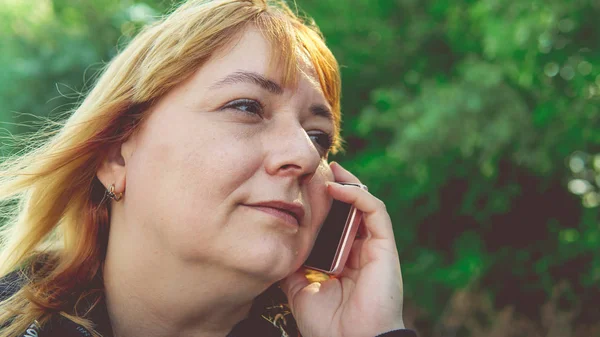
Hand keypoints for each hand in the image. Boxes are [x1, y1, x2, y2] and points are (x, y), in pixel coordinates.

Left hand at [281, 162, 404, 336]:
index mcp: (342, 260)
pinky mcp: (384, 246)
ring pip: (364, 204)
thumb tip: (278, 246)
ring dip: (346, 184)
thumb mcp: (299, 290)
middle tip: (315, 170)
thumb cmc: (327, 324)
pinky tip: (335, 187)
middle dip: (335, 187)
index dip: (322, 205)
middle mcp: (359, 251)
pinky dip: (356, 195)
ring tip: (326, 169)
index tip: (301, 188)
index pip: (334, 224)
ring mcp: (373, 247)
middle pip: (349, 210)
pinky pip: (374, 211)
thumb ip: (293, 266)